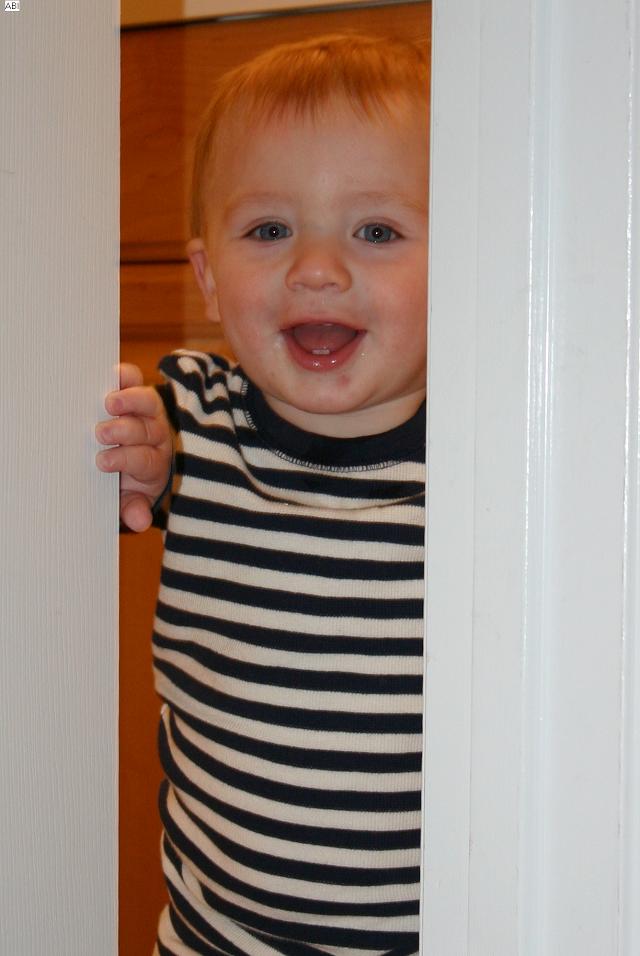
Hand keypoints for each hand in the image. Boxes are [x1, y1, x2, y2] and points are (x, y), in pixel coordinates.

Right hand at [96, 363, 172, 531]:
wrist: (133, 458)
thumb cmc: (127, 481)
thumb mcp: (129, 498)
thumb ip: (133, 507)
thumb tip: (140, 522)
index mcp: (154, 463)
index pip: (144, 460)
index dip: (125, 459)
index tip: (103, 461)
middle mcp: (157, 436)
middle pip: (147, 431)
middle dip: (125, 432)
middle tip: (102, 433)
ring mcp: (149, 413)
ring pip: (148, 403)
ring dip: (131, 401)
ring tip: (111, 402)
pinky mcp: (137, 393)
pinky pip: (136, 381)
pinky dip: (127, 376)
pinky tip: (115, 375)